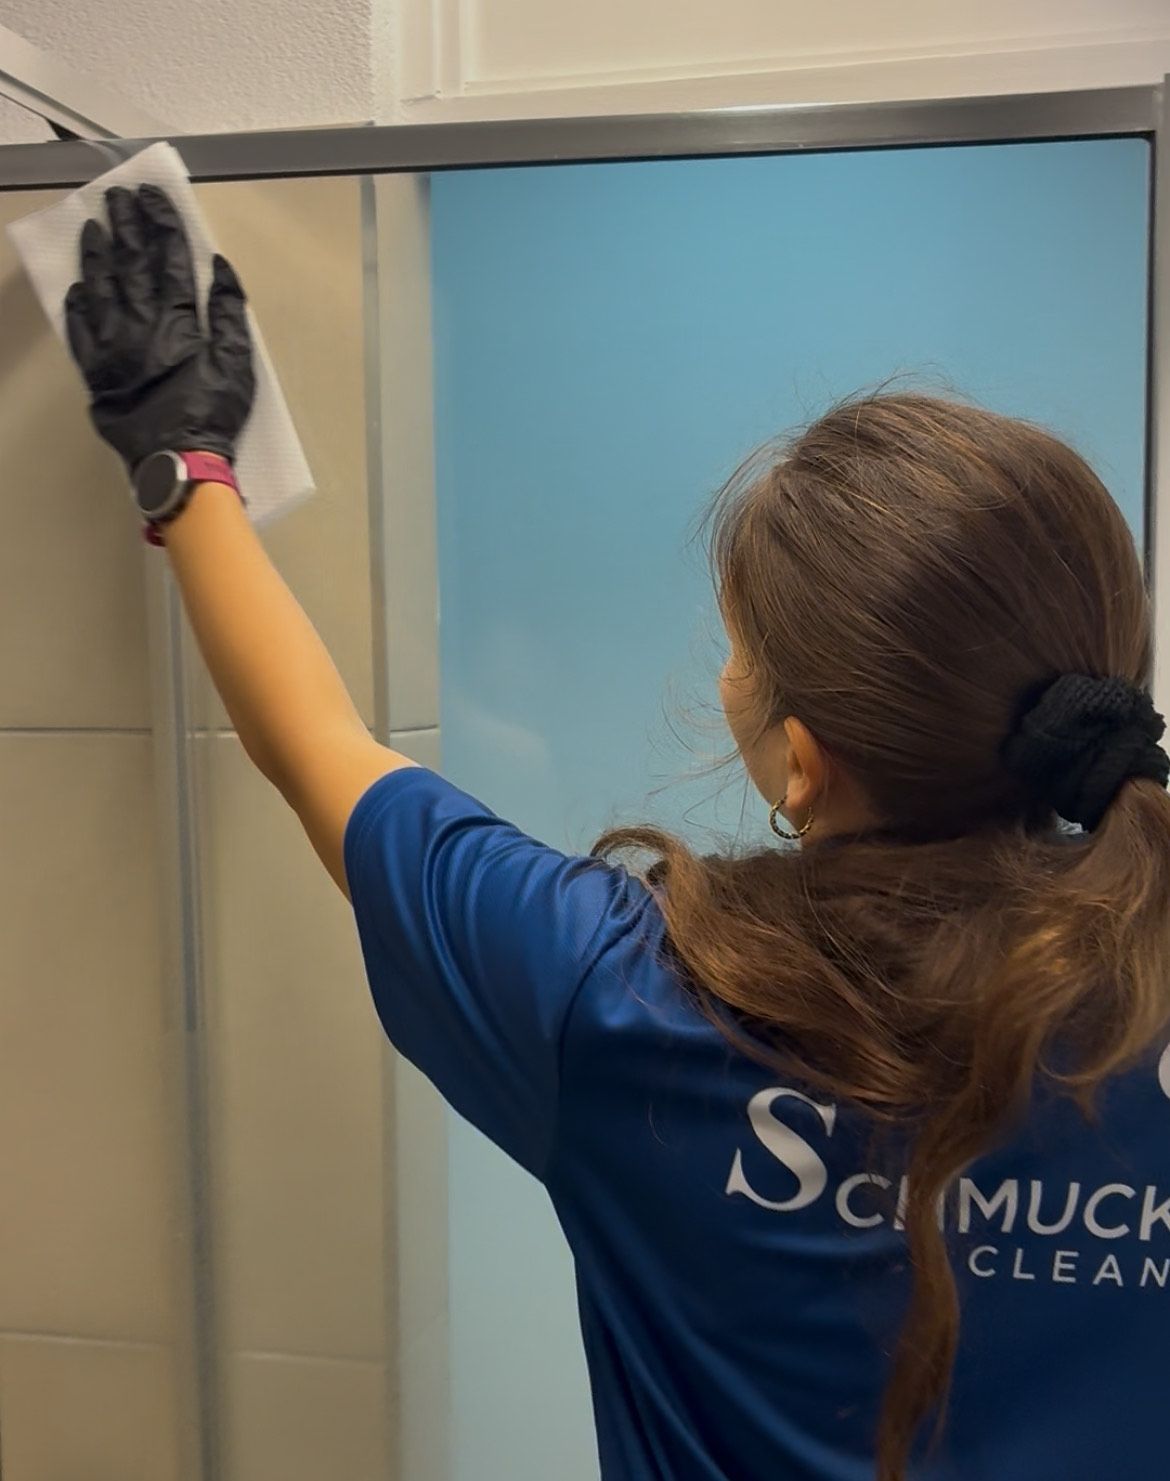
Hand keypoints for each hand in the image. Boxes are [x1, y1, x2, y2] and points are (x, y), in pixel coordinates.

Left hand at [65, 183, 254, 473]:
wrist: (178, 459)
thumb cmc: (213, 413)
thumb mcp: (238, 363)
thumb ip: (229, 312)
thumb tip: (221, 267)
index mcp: (176, 319)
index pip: (168, 258)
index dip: (161, 224)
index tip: (153, 197)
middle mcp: (139, 323)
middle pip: (130, 263)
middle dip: (126, 226)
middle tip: (118, 197)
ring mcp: (112, 345)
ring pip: (100, 287)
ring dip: (97, 255)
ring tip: (94, 228)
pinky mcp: (96, 371)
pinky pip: (81, 330)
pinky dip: (79, 306)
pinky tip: (79, 287)